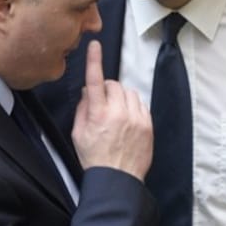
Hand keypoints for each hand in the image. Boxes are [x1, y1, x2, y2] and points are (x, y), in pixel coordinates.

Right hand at [71, 40, 152, 180]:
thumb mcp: (78, 133)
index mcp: (97, 114)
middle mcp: (118, 113)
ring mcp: (135, 118)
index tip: (94, 45)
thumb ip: (83, 109)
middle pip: (114, 85)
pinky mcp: (147, 124)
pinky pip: (140, 104)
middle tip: (103, 103)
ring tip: (116, 113)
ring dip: (121, 97)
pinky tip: (127, 120)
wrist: (117, 179)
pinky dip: (133, 107)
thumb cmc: (95, 158)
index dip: (94, 61)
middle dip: (107, 90)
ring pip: (129, 92)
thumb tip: (88, 91)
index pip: (95, 81)